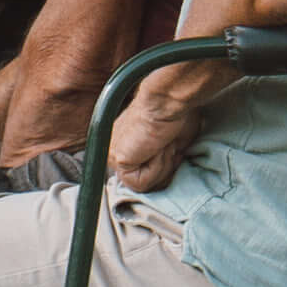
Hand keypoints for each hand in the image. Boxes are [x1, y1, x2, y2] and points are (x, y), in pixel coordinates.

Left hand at [106, 70, 218, 190]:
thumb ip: (161, 161)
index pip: (143, 175)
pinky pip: (140, 183)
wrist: (168, 101)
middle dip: (163, 167)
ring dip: (161, 167)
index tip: (169, 145)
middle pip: (143, 182)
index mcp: (124, 145)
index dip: (163, 166)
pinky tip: (155, 147)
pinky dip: (156, 168)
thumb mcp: (171, 145)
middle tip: (167, 144)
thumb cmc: (175, 115)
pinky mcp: (116, 160)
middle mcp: (113, 151)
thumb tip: (164, 178)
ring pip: (142, 185)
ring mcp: (112, 156)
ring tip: (161, 144)